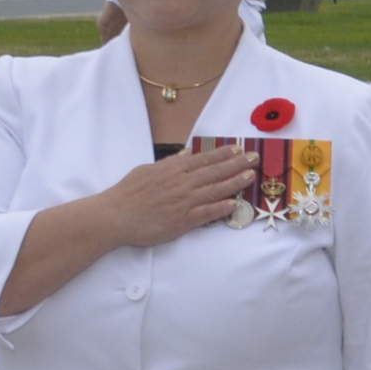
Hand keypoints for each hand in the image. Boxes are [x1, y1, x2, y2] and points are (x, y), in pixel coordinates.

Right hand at [100, 146, 254, 247]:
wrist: (116, 216)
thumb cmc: (128, 193)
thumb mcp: (147, 170)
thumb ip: (169, 163)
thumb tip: (185, 153)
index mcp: (173, 169)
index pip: (204, 159)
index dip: (223, 154)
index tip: (239, 149)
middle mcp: (182, 183)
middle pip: (215, 172)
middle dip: (237, 164)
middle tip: (255, 158)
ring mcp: (184, 202)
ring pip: (216, 190)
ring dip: (236, 182)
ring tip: (251, 176)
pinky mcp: (183, 220)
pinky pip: (207, 212)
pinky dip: (222, 207)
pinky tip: (235, 203)